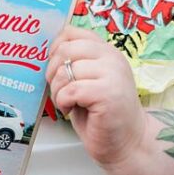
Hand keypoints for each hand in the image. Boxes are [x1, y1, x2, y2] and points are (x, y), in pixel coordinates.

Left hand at [46, 25, 147, 168]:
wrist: (127, 142)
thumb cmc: (102, 114)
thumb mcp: (89, 80)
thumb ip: (75, 62)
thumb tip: (47, 53)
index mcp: (107, 51)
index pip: (72, 32)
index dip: (55, 48)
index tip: (56, 67)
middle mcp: (112, 58)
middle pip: (65, 50)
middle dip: (52, 71)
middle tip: (59, 90)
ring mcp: (112, 74)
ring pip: (64, 71)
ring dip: (56, 91)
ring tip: (66, 103)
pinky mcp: (107, 93)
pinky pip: (69, 90)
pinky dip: (63, 102)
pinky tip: (71, 110)